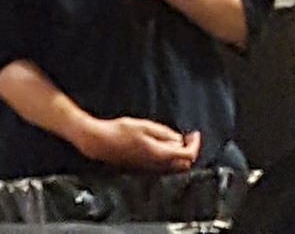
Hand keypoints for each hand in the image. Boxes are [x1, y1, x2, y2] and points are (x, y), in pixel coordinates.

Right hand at [73, 116, 200, 171]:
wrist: (99, 143)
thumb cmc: (119, 132)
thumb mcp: (144, 126)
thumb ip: (164, 133)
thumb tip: (177, 139)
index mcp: (159, 154)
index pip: (187, 155)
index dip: (194, 144)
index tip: (194, 134)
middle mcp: (155, 165)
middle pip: (183, 165)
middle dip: (188, 151)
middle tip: (187, 137)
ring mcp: (148, 168)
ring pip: (173, 168)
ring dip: (178, 155)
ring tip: (175, 139)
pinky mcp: (142, 168)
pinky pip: (162, 167)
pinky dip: (168, 158)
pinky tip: (162, 145)